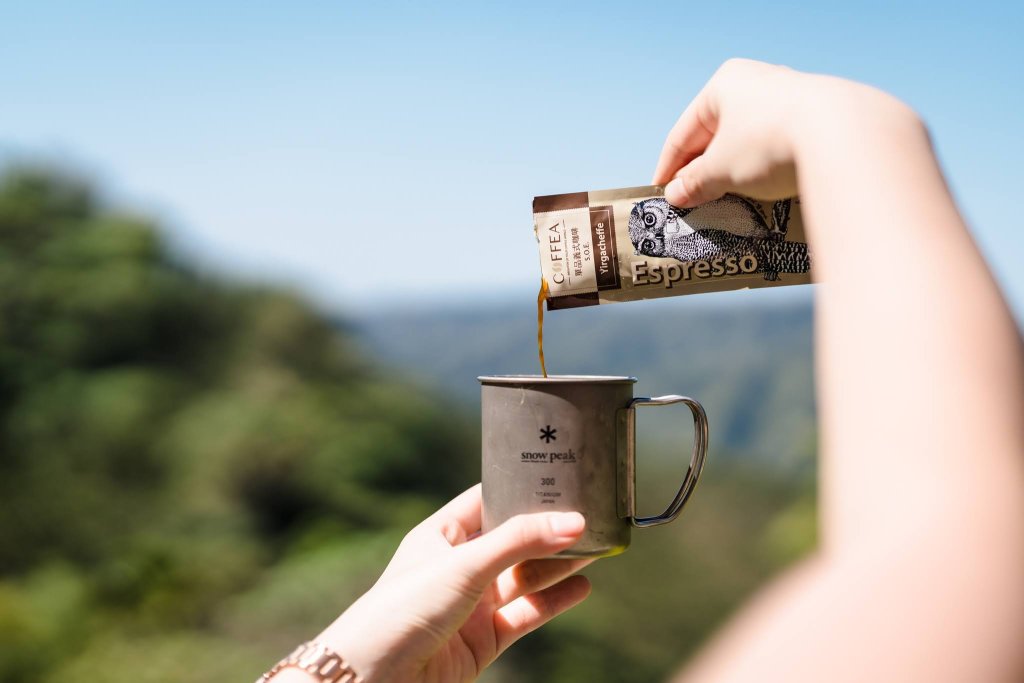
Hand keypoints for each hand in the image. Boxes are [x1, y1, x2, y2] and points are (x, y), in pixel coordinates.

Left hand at [311, 484, 591, 682]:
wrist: (377, 679)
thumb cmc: (404, 609)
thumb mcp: (464, 565)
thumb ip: (520, 542)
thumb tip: (573, 521)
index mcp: (442, 534)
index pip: (488, 500)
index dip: (522, 488)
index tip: (561, 475)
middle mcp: (458, 565)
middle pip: (513, 540)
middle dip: (549, 529)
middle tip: (590, 513)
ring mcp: (472, 602)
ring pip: (524, 576)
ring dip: (558, 563)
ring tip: (598, 546)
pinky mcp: (484, 638)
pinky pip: (527, 613)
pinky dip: (554, 601)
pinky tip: (581, 586)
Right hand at [652, 58, 804, 206]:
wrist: (843, 137)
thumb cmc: (769, 143)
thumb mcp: (721, 170)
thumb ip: (695, 182)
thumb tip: (676, 194)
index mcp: (724, 85)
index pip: (685, 131)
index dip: (670, 166)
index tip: (662, 192)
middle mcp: (757, 83)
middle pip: (718, 135)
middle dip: (704, 171)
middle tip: (693, 202)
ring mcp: (789, 99)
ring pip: (749, 142)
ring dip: (734, 173)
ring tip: (726, 203)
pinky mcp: (816, 119)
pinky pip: (777, 147)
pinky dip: (764, 170)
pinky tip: (762, 193)